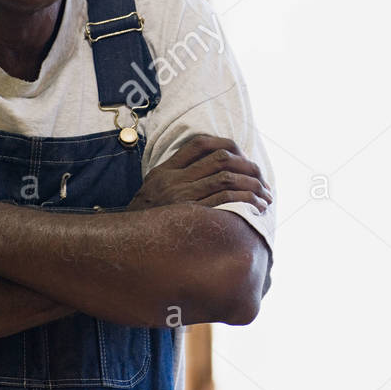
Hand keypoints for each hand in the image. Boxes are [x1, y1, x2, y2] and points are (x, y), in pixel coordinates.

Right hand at [128, 134, 272, 212]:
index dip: (228, 146)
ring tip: (266, 197)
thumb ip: (174, 179)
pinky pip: (224, 200)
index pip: (201, 144)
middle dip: (249, 167)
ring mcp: (180, 196)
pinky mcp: (188, 214)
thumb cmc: (145, 223)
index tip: (244, 158)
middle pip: (221, 159)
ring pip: (227, 178)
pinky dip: (245, 201)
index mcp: (165, 170)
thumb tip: (209, 172)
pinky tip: (256, 208)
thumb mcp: (152, 193)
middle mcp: (173, 179)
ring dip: (253, 186)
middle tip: (264, 181)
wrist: (124, 246)